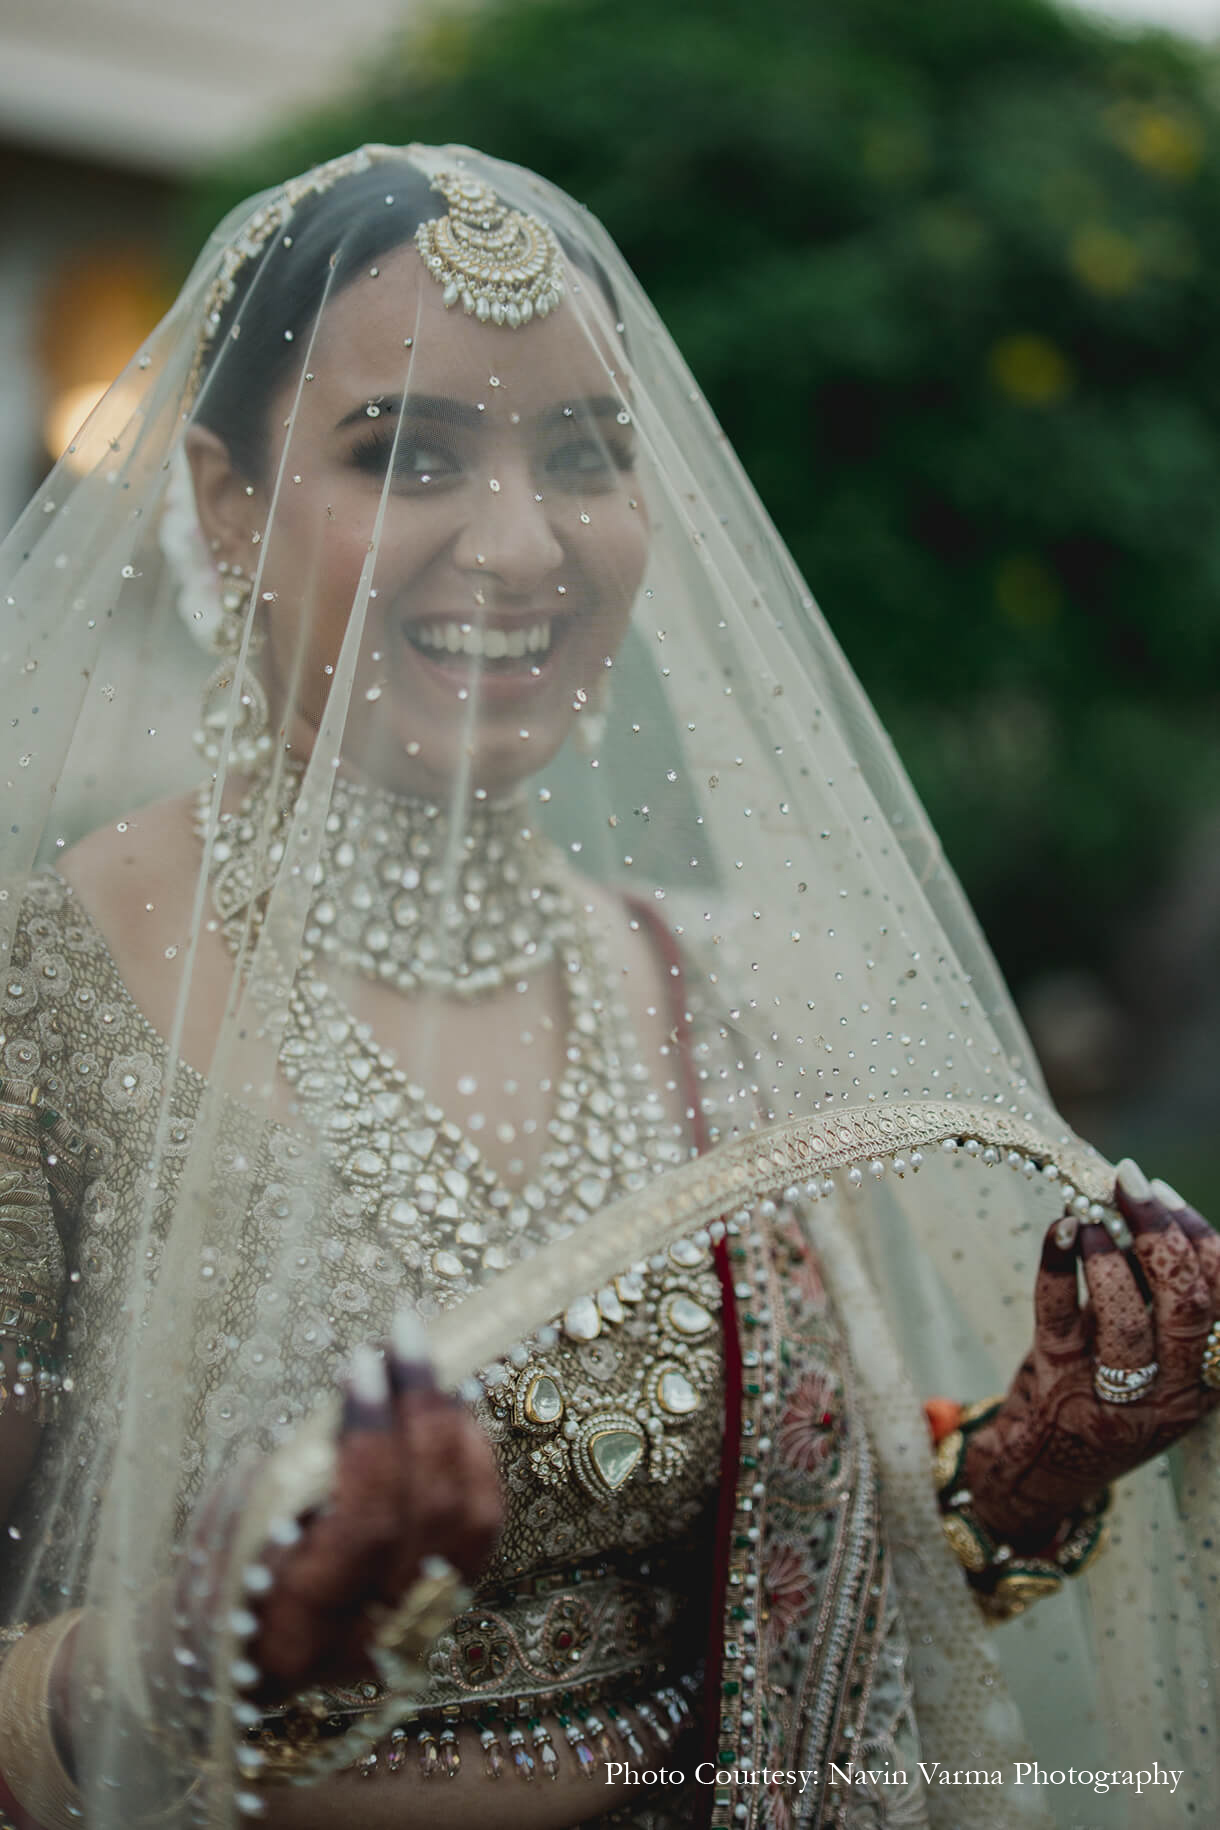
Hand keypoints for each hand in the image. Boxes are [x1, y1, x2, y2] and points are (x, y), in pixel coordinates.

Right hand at [247, 1311, 501, 1694]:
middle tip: (405, 1335)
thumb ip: (282, 1481)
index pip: (364, 1527)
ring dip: (456, 1427)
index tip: (360, 1365)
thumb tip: (351, 1405)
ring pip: (471, 1519)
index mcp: (300, 1631)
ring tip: (431, 1361)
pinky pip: (481, 1524)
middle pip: (431, 1516)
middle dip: (423, 1412)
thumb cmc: (215, 1580)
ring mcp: (416, 1627)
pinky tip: (454, 1406)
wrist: (236, 1653)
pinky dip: (474, 1457)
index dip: (372, 1440)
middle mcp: (372, 1640)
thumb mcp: (223, 1531)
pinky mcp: (444, 1602)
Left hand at [961, 1161, 1219, 1550]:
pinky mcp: (1057, 1382)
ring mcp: (1113, 1393)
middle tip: (1131, 1182)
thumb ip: (1159, 1295)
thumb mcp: (1151, 1354)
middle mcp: (1170, 1391)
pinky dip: (1058, 1264)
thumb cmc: (1104, 1392)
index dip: (1203, 1239)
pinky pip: (1059, 1316)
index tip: (1166, 1194)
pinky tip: (1060, 1228)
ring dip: (1109, 1254)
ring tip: (1092, 1211)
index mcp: (1205, 1379)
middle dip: (1163, 1234)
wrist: (1043, 1467)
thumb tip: (1149, 1203)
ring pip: (1128, 1321)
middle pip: (1186, 1308)